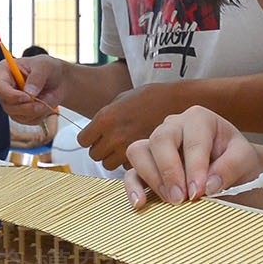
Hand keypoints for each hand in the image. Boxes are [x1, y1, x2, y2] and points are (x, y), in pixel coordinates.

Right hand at [0, 53, 67, 124]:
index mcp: (5, 71)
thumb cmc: (48, 68)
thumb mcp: (45, 66)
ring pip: (16, 115)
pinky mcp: (18, 112)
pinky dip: (37, 116)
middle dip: (26, 107)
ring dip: (34, 112)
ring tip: (46, 101)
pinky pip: (25, 120)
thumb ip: (37, 77)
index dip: (11, 95)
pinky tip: (44, 106)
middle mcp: (4, 88)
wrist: (58, 81)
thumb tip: (29, 92)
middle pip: (7, 105)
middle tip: (42, 103)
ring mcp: (10, 102)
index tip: (27, 97)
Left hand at [80, 81, 198, 169]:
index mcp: (105, 118)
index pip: (83, 139)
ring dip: (115, 158)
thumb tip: (96, 126)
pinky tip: (139, 151)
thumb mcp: (123, 98)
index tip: (96, 137)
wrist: (179, 102)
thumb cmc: (152, 96)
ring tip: (126, 148)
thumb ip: (107, 114)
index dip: (89, 138)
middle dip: (102, 149)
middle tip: (113, 143)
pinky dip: (131, 162)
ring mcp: (128, 149)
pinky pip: (127, 167)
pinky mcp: (143, 158)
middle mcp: (114, 135)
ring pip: (109, 164)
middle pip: (95, 155)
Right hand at [123, 106, 262, 206]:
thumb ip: (230, 168)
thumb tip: (208, 185)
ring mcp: (156, 143)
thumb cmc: (236, 160)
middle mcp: (173, 126)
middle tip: (182, 198)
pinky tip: (141, 203)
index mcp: (199, 119)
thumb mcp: (244, 160)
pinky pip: (131, 172)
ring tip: (171, 201)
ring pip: (139, 152)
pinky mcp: (146, 164)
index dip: (194, 167)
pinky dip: (132, 188)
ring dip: (153, 178)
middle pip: (160, 140)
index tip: (198, 192)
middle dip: (170, 171)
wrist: (231, 168)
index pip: (192, 140)